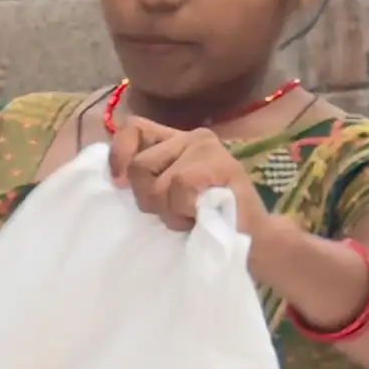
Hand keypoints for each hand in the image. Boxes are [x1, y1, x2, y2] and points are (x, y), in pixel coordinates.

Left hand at [99, 103, 249, 235]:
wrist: (252, 240)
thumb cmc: (205, 222)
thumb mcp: (166, 197)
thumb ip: (146, 180)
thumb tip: (116, 178)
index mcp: (175, 141)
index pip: (133, 128)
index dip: (119, 155)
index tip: (119, 184)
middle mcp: (191, 137)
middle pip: (139, 165)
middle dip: (148, 199)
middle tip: (175, 211)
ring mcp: (206, 148)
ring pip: (157, 182)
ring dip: (168, 210)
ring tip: (191, 215)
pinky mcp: (218, 163)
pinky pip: (178, 188)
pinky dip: (183, 211)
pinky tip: (201, 215)